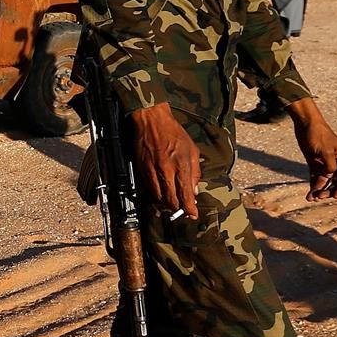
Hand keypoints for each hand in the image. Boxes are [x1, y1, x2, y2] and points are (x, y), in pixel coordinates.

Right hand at [130, 104, 201, 220]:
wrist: (151, 121)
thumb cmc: (174, 133)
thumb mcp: (192, 150)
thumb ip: (195, 172)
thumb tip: (194, 190)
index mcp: (181, 165)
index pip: (185, 194)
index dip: (189, 208)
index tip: (192, 215)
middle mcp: (166, 171)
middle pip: (171, 200)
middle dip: (178, 208)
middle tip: (183, 210)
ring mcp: (152, 171)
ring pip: (159, 197)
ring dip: (166, 203)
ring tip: (172, 203)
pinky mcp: (142, 170)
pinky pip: (149, 189)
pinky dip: (156, 194)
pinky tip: (162, 193)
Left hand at [287, 97, 336, 199]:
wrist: (305, 123)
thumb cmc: (317, 134)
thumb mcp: (324, 151)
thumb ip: (328, 166)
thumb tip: (327, 179)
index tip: (334, 196)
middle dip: (329, 192)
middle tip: (319, 197)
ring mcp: (326, 164)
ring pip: (326, 183)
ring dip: (320, 191)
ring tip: (311, 198)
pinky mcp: (315, 164)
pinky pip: (316, 178)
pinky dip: (313, 187)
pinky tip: (309, 195)